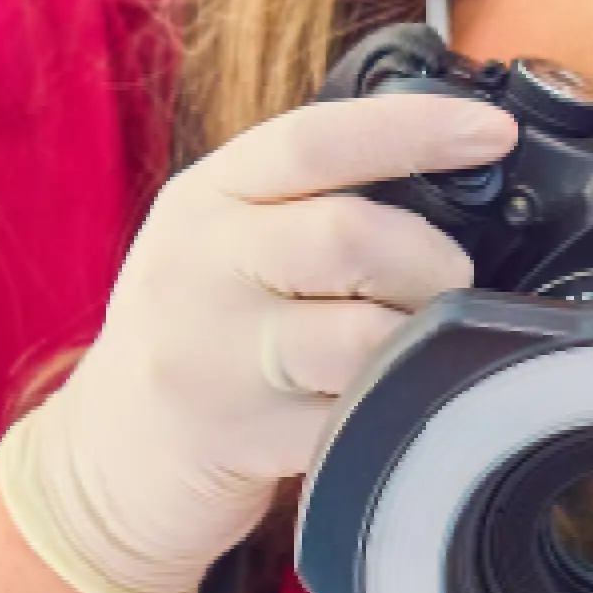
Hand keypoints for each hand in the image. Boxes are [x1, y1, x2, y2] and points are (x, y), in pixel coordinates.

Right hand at [0, 92, 517, 592]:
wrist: (101, 464)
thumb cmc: (193, 340)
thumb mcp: (219, 246)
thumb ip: (305, 205)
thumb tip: (448, 183)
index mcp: (205, 198)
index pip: (315, 141)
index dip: (414, 128)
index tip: (491, 132)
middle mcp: (199, 265)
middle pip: (350, 238)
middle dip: (429, 262)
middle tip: (447, 285)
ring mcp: (213, 358)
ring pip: (362, 338)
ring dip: (417, 345)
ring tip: (408, 350)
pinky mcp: (239, 440)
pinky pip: (356, 419)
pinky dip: (391, 413)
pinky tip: (379, 407)